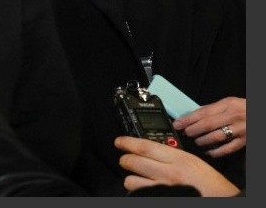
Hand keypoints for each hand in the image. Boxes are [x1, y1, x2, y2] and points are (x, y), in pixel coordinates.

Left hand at [115, 136, 239, 196]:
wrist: (221, 200)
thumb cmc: (210, 184)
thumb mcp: (193, 162)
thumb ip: (172, 155)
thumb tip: (150, 150)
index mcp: (178, 159)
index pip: (145, 146)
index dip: (127, 142)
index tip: (119, 141)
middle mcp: (169, 173)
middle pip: (133, 161)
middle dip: (124, 159)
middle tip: (125, 159)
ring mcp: (163, 188)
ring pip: (131, 181)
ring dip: (131, 178)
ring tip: (138, 178)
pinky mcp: (160, 199)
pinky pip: (139, 194)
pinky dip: (139, 191)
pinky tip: (145, 189)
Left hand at [172, 97, 244, 156]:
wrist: (261, 114)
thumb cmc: (244, 108)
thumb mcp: (228, 103)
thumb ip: (212, 109)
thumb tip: (192, 116)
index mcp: (227, 105)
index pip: (202, 112)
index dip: (187, 119)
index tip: (177, 124)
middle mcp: (232, 117)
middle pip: (207, 125)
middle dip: (192, 130)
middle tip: (185, 133)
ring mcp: (239, 130)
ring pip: (216, 137)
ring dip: (202, 140)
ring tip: (196, 141)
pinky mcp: (244, 141)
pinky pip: (228, 149)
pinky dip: (216, 152)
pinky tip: (209, 152)